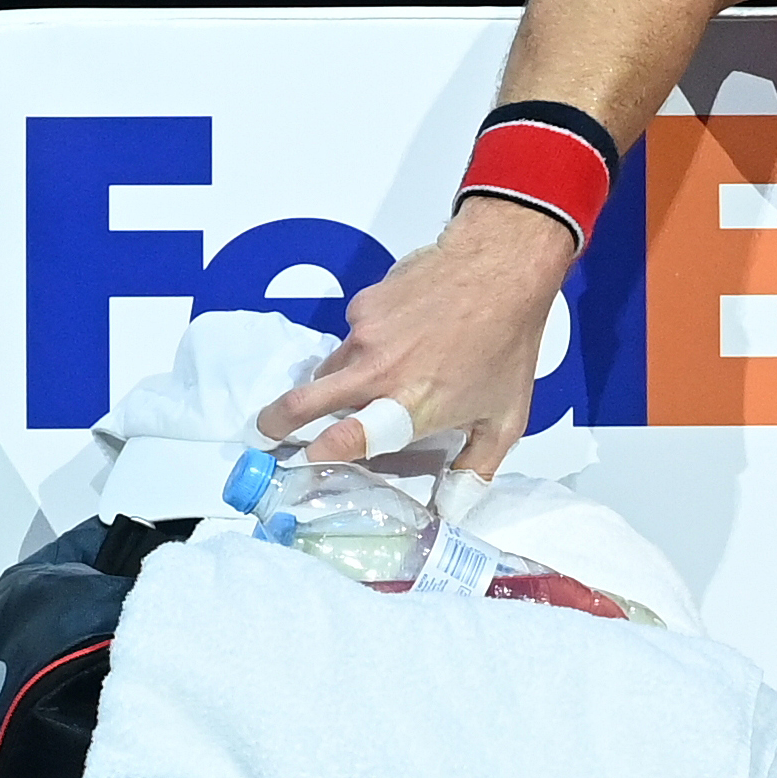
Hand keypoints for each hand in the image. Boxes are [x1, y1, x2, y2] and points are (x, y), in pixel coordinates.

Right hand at [258, 196, 574, 479]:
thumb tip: (452, 506)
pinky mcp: (363, 305)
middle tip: (269, 433)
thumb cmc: (507, 348)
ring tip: (370, 380)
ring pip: (331, 369)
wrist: (499, 271)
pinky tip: (402, 338)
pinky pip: (352, 335)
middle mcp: (378, 372)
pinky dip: (366, 345)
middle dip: (279, 422)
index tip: (306, 462)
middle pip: (305, 402)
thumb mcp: (505, 418)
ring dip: (338, 382)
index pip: (348, 438)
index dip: (321, 454)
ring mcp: (365, 335)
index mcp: (409, 406)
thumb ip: (475, 466)